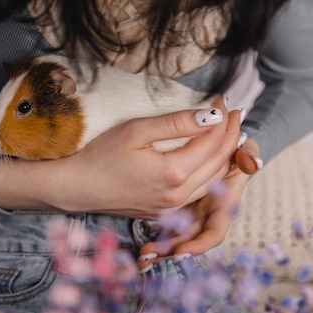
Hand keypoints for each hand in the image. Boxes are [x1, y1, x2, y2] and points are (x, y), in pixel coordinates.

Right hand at [0, 106, 242, 219]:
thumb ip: (177, 123)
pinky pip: (199, 193)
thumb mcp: (137, 131)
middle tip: (235, 113)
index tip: (225, 100)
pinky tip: (210, 160)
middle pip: (219, 162)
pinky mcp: (164, 212)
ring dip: (225, 157)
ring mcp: (172, 207)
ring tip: (229, 134)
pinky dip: (211, 175)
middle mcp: (178, 195)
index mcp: (173, 173)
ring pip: (214, 181)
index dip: (223, 119)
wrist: (77, 188)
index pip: (212, 142)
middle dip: (231, 136)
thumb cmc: (101, 156)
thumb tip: (213, 115)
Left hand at [136, 137, 261, 271]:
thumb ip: (249, 153)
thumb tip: (252, 164)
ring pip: (177, 238)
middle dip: (171, 252)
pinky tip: (140, 250)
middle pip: (190, 242)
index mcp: (224, 204)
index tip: (181, 252)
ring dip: (161, 249)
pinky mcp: (178, 206)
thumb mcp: (244, 147)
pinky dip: (156, 238)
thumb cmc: (234, 144)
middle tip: (149, 256)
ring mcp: (193, 211)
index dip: (200, 244)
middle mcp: (209, 213)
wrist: (220, 138)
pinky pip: (167, 227)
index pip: (214, 231)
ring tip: (142, 257)